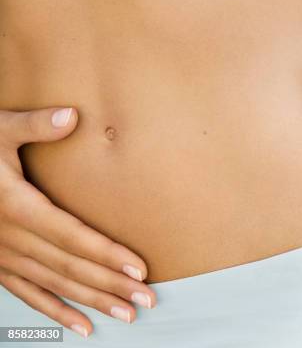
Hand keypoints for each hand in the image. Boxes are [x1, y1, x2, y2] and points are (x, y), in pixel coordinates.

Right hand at [0, 108, 155, 337]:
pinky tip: (84, 327)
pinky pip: (29, 295)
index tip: (139, 269)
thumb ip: (33, 125)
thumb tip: (71, 115)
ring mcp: (3, 256)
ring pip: (55, 285)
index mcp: (16, 206)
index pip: (72, 237)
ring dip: (92, 302)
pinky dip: (57, 312)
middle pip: (70, 267)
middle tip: (147, 300)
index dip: (107, 255)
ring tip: (126, 314)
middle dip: (111, 285)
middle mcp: (10, 238)